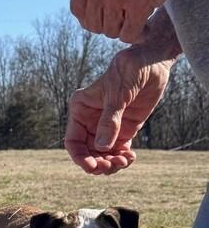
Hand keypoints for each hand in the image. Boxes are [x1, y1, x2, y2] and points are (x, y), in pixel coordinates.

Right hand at [65, 48, 173, 174]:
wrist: (153, 61)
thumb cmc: (131, 69)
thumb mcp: (119, 93)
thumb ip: (110, 121)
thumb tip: (102, 148)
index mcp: (81, 109)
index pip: (73, 141)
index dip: (80, 157)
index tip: (92, 166)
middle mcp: (90, 120)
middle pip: (87, 152)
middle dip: (98, 163)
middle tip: (112, 166)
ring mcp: (106, 127)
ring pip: (102, 155)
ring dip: (110, 164)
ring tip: (124, 162)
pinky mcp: (123, 130)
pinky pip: (117, 152)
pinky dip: (122, 159)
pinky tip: (130, 158)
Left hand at [71, 0, 206, 42]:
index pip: (78, 8)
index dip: (93, 17)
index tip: (107, 16)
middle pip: (93, 24)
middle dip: (109, 25)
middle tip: (125, 21)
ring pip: (111, 31)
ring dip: (125, 29)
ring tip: (138, 21)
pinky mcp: (136, 3)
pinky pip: (129, 34)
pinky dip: (138, 35)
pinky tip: (146, 29)